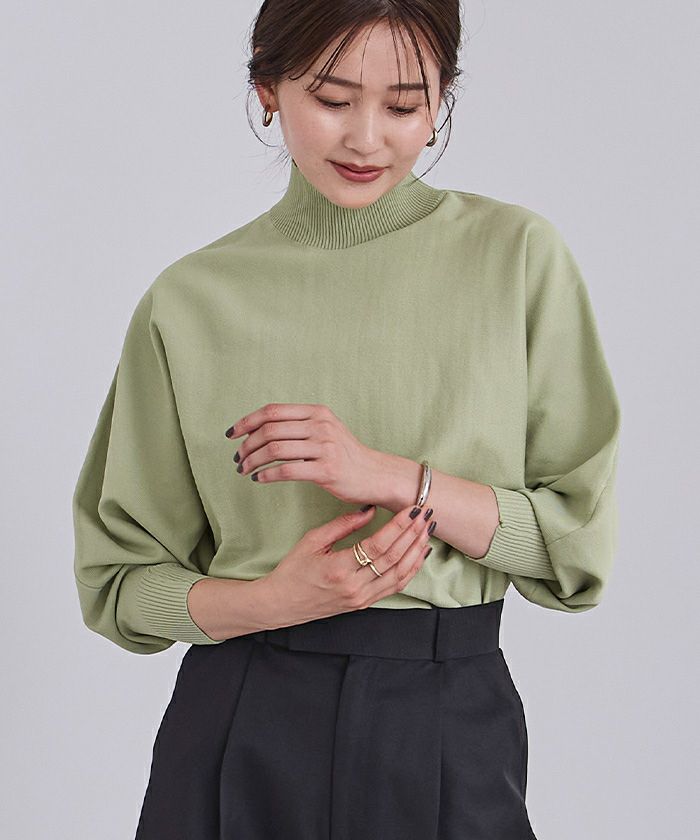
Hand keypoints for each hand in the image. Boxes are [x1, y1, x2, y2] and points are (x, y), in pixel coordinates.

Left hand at [225, 403, 385, 504]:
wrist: (375, 474)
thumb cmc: (345, 455)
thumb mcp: (325, 430)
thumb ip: (298, 425)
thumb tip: (259, 428)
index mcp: (317, 412)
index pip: (272, 411)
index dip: (247, 421)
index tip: (231, 434)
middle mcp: (320, 425)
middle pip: (269, 430)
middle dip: (246, 445)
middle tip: (237, 459)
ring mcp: (324, 447)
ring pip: (274, 450)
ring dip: (252, 461)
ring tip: (244, 470)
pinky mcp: (326, 470)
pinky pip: (286, 471)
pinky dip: (266, 476)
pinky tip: (259, 480)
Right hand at [260, 503, 435, 628]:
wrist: (281, 603)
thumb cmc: (293, 570)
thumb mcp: (312, 541)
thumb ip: (343, 525)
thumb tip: (370, 509)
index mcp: (339, 569)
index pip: (378, 545)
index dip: (398, 526)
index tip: (412, 509)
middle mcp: (354, 587)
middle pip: (393, 558)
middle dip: (413, 534)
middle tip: (426, 514)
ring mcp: (361, 598)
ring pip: (399, 574)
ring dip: (416, 551)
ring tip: (427, 530)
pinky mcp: (364, 603)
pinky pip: (394, 586)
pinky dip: (411, 569)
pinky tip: (419, 554)